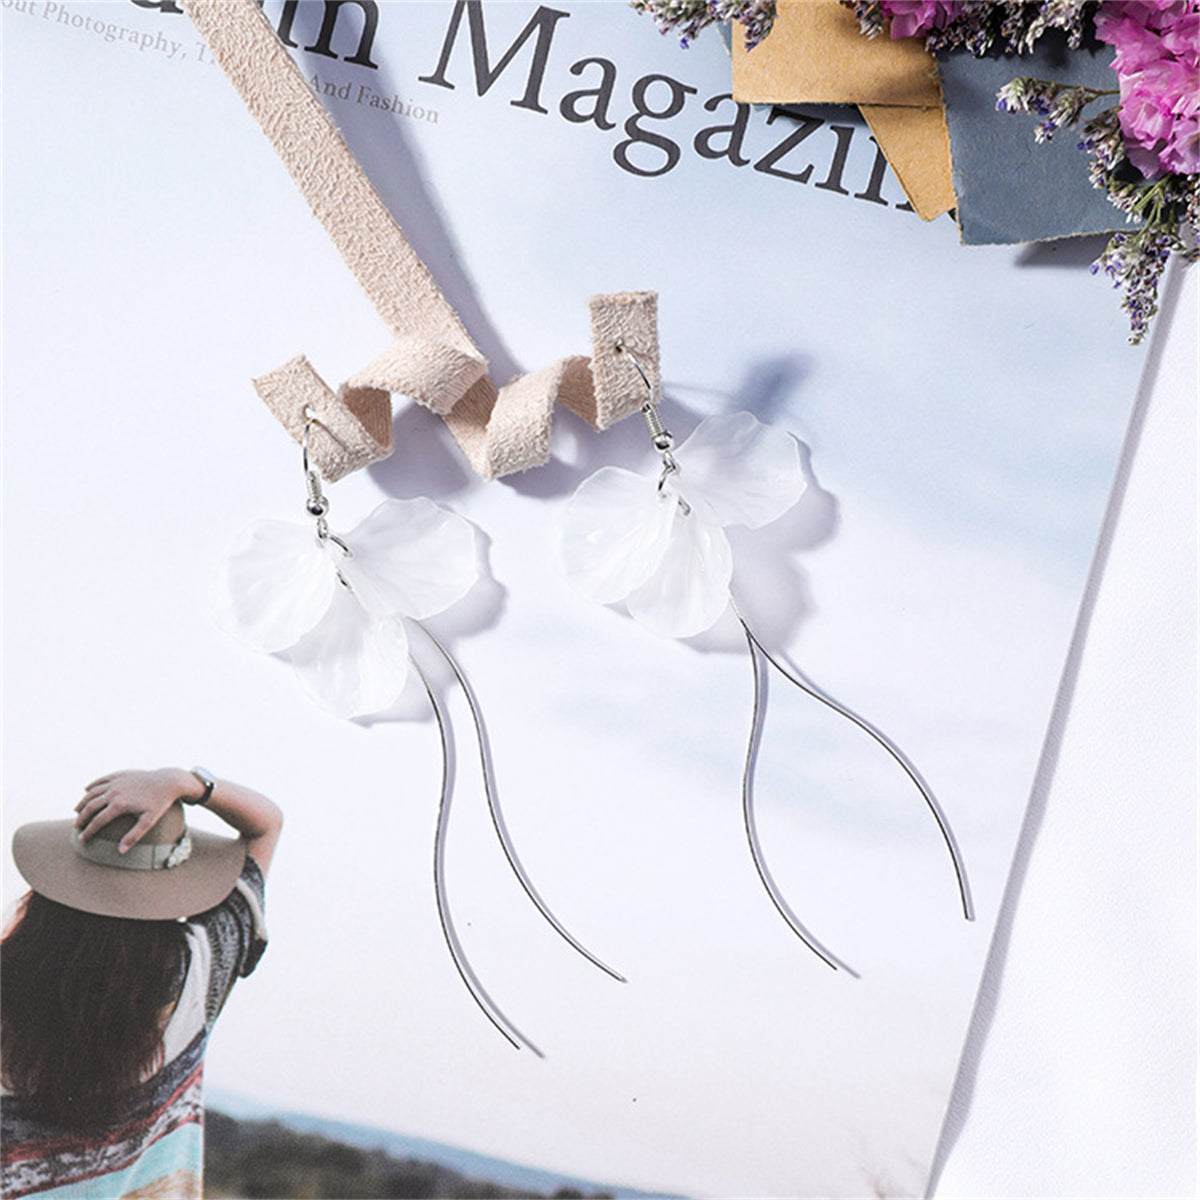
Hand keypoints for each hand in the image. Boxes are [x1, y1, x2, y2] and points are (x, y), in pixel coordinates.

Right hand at [74, 768, 195, 853]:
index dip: (89, 831)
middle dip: (81, 817)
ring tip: (76, 811)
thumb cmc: (160, 803)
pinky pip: (102, 780)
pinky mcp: (121, 774)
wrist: (169, 781)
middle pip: (91, 806)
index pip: (98, 820)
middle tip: (76, 827)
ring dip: (83, 802)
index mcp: (120, 804)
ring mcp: (117, 782)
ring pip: (93, 792)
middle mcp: (115, 792)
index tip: (82, 839)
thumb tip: (120, 852)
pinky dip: (92, 786)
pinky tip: (86, 790)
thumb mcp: (149, 821)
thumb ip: (134, 836)